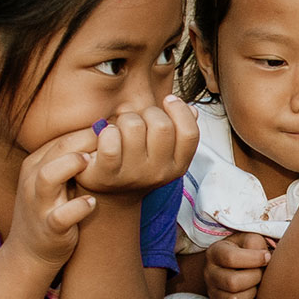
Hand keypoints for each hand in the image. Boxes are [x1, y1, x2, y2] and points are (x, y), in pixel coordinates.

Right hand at [8, 128, 101, 266]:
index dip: (89, 132)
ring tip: (93, 162)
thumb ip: (70, 160)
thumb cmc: (50, 209)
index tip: (113, 133)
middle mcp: (32, 180)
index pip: (61, 139)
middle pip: (57, 149)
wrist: (30, 251)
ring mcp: (38, 204)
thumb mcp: (54, 181)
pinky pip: (60, 216)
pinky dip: (77, 208)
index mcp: (35, 165)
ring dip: (71, 165)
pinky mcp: (48, 228)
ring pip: (48, 176)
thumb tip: (104, 137)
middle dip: (85, 141)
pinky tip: (92, 203)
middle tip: (112, 140)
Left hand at [78, 96, 199, 196]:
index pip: (190, 134)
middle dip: (148, 112)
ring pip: (134, 125)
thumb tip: (192, 110)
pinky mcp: (107, 174)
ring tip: (121, 129)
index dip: (180, 110)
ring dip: (124, 119)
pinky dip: (106, 132)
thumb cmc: (139, 165)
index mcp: (177, 166)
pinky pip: (111, 141)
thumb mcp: (164, 153)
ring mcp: (133, 175)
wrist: (111, 198)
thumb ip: (180, 131)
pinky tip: (106, 136)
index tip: (168, 100)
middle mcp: (158, 173)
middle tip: (139, 119)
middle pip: (161, 125)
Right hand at [200, 232, 272, 298]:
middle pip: (232, 282)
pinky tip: (253, 297)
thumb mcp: (251, 239)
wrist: (240, 262)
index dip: (254, 259)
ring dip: (252, 293)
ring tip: (257, 284)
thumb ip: (257, 244)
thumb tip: (265, 259)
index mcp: (215, 252)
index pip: (230, 258)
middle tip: (261, 272)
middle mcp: (209, 273)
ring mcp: (213, 292)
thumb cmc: (248, 249)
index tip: (267, 257)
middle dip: (254, 278)